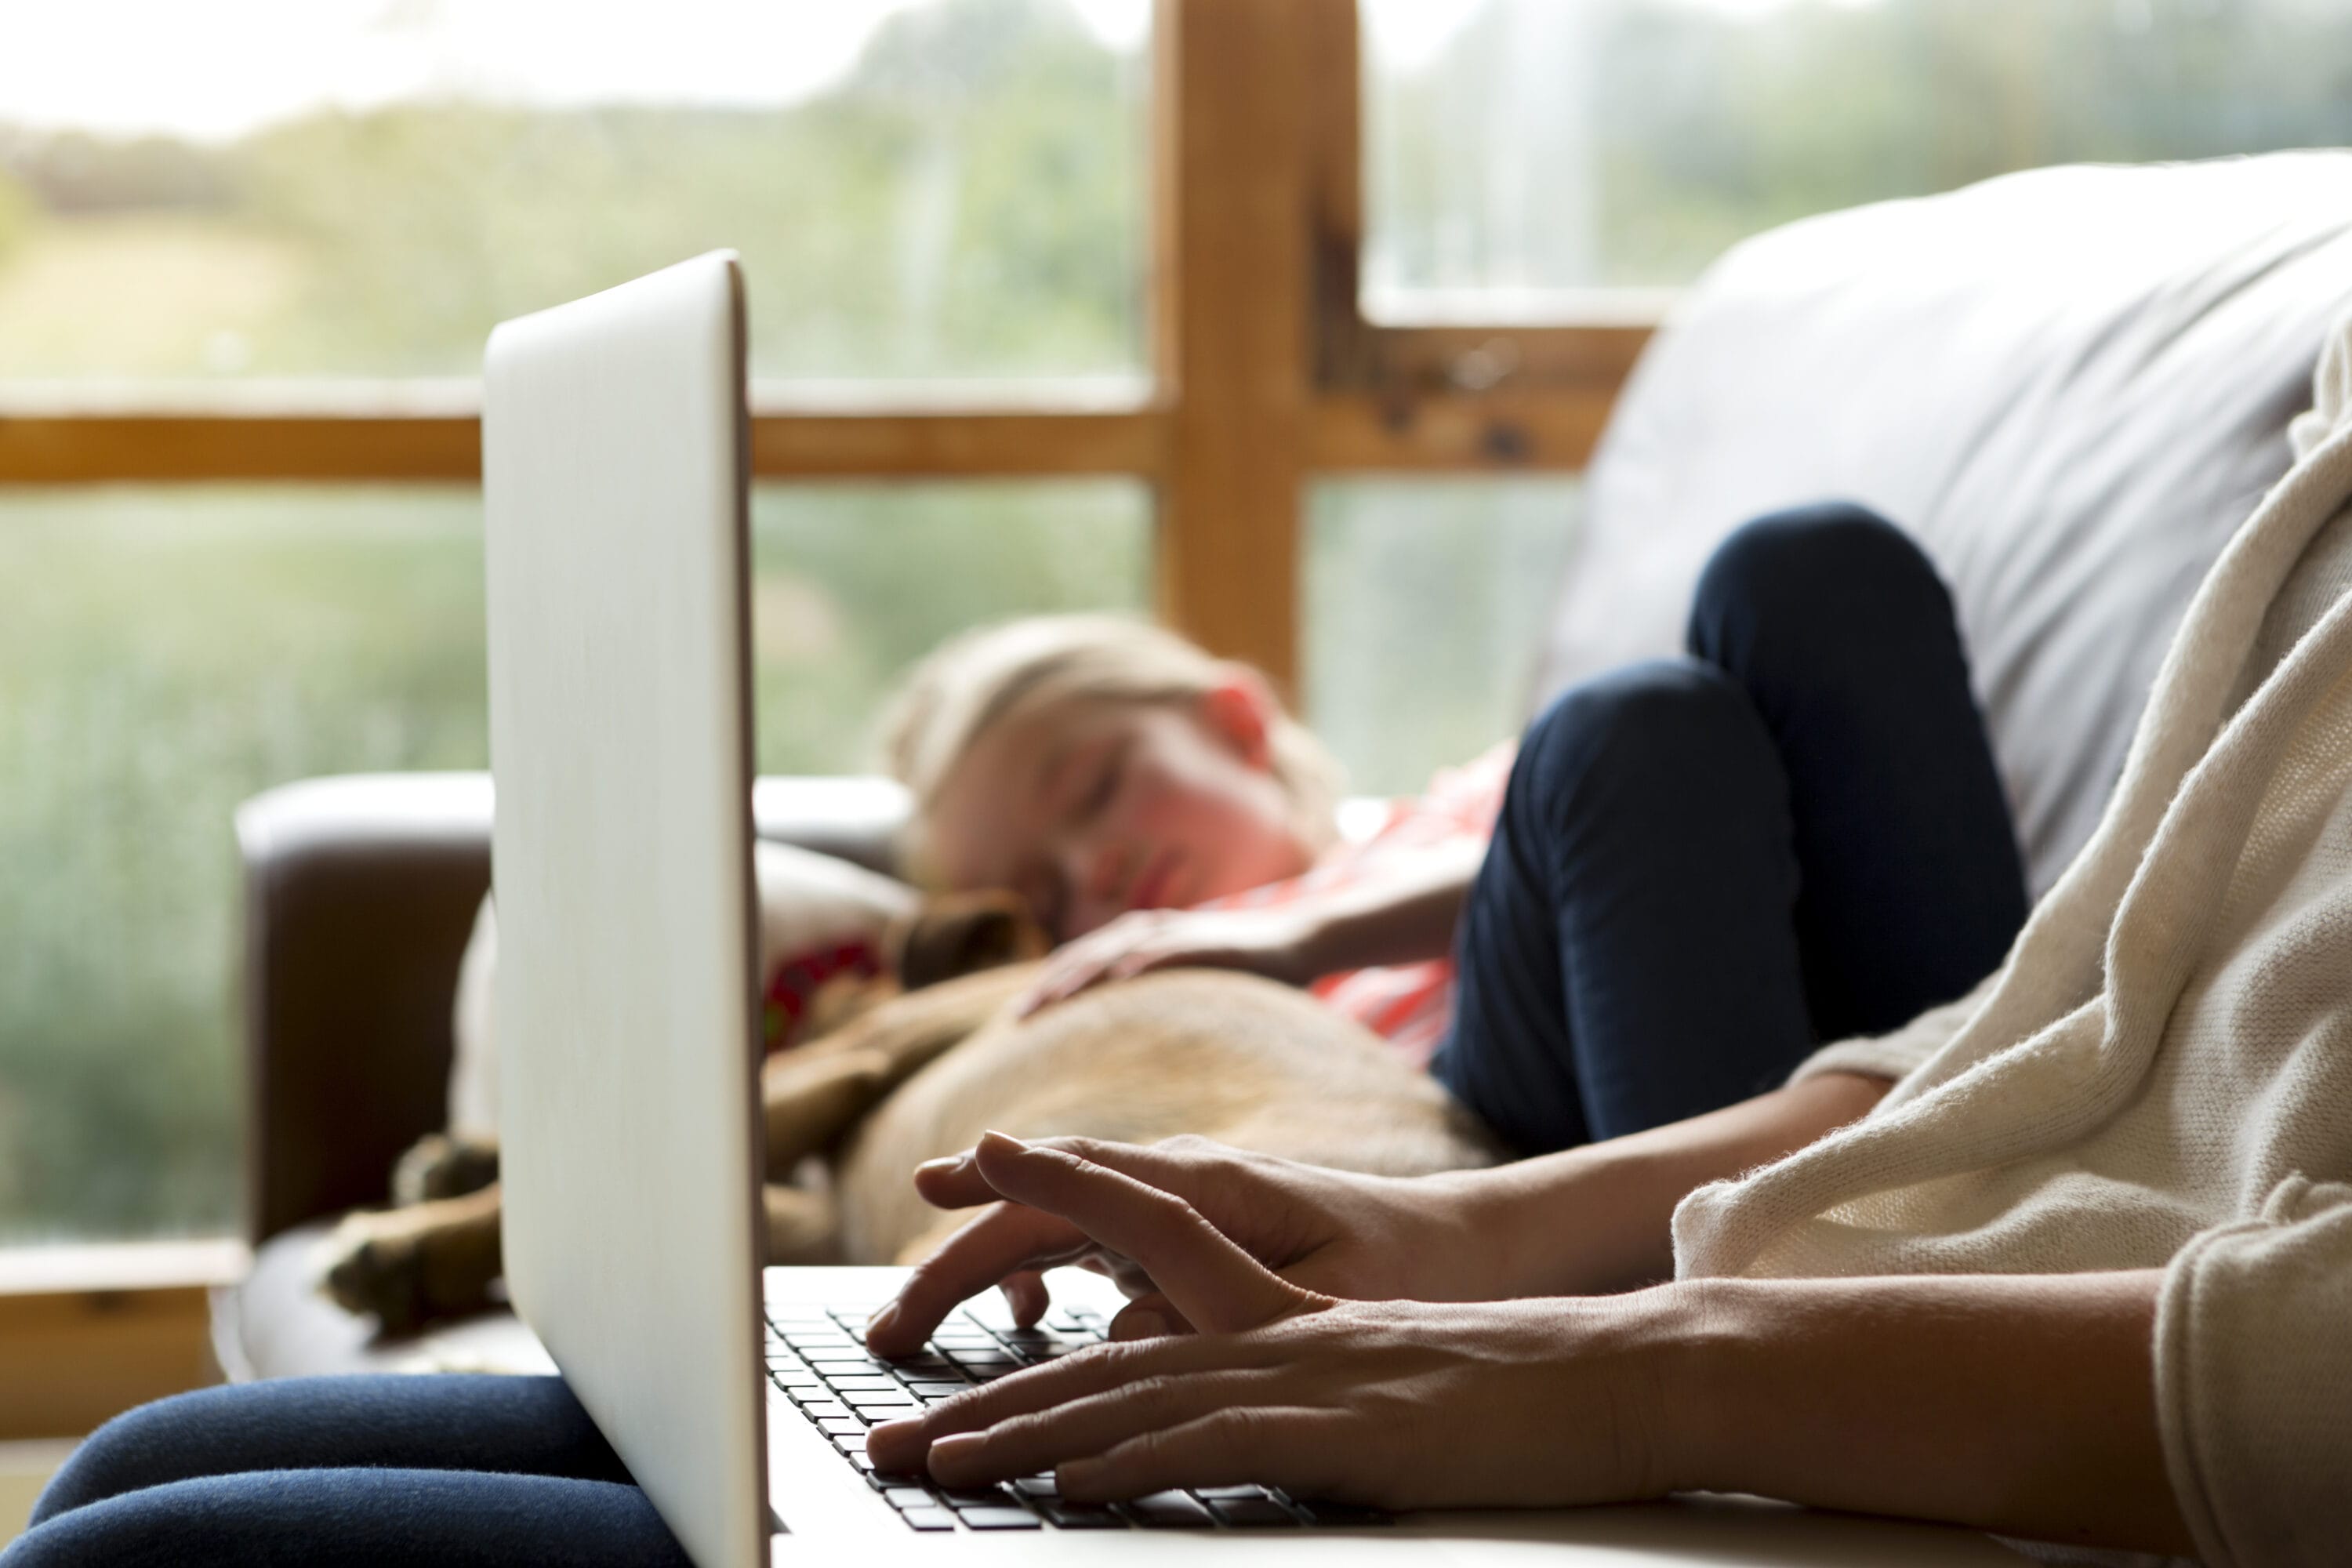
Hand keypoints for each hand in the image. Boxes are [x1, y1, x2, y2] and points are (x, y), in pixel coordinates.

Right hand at [862, 1132, 1504, 1355]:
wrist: (1476, 1248)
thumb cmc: (1418, 1271)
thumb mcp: (1340, 1308)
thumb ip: (1229, 1319)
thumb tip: (1120, 1335)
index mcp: (1215, 1189)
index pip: (1086, 1180)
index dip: (1005, 1184)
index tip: (934, 1183)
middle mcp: (1185, 1186)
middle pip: (1044, 1210)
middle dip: (956, 1259)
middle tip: (889, 1330)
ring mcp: (1181, 1209)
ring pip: (1055, 1227)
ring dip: (983, 1271)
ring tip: (918, 1332)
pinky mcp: (1188, 1240)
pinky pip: (1091, 1248)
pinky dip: (1043, 1275)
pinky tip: (1032, 1319)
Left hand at [862, 1135, 1677, 1509]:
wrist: (1614, 1376)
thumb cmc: (1503, 1389)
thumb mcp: (1373, 1378)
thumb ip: (1284, 1383)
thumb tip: (1204, 1413)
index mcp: (1276, 1308)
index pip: (1136, 1243)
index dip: (1044, 1209)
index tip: (958, 1189)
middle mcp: (1270, 1326)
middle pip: (1098, 1348)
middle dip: (984, 1390)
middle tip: (890, 1429)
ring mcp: (1300, 1373)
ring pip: (1130, 1393)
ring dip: (1023, 1434)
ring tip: (941, 1460)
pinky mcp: (1337, 1428)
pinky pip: (1209, 1441)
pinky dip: (1128, 1462)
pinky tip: (1067, 1484)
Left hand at [1016, 906, 1316, 1016]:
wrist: (1298, 943)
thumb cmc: (1237, 976)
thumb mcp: (1182, 993)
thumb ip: (1148, 1011)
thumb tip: (1115, 1055)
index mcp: (1135, 944)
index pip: (1077, 965)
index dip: (1045, 989)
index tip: (1013, 1021)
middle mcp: (1147, 931)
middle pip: (1085, 957)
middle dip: (1050, 986)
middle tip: (1017, 1019)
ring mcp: (1177, 933)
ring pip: (1118, 950)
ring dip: (1084, 973)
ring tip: (1055, 999)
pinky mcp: (1209, 940)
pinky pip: (1171, 949)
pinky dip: (1144, 961)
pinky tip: (1122, 978)